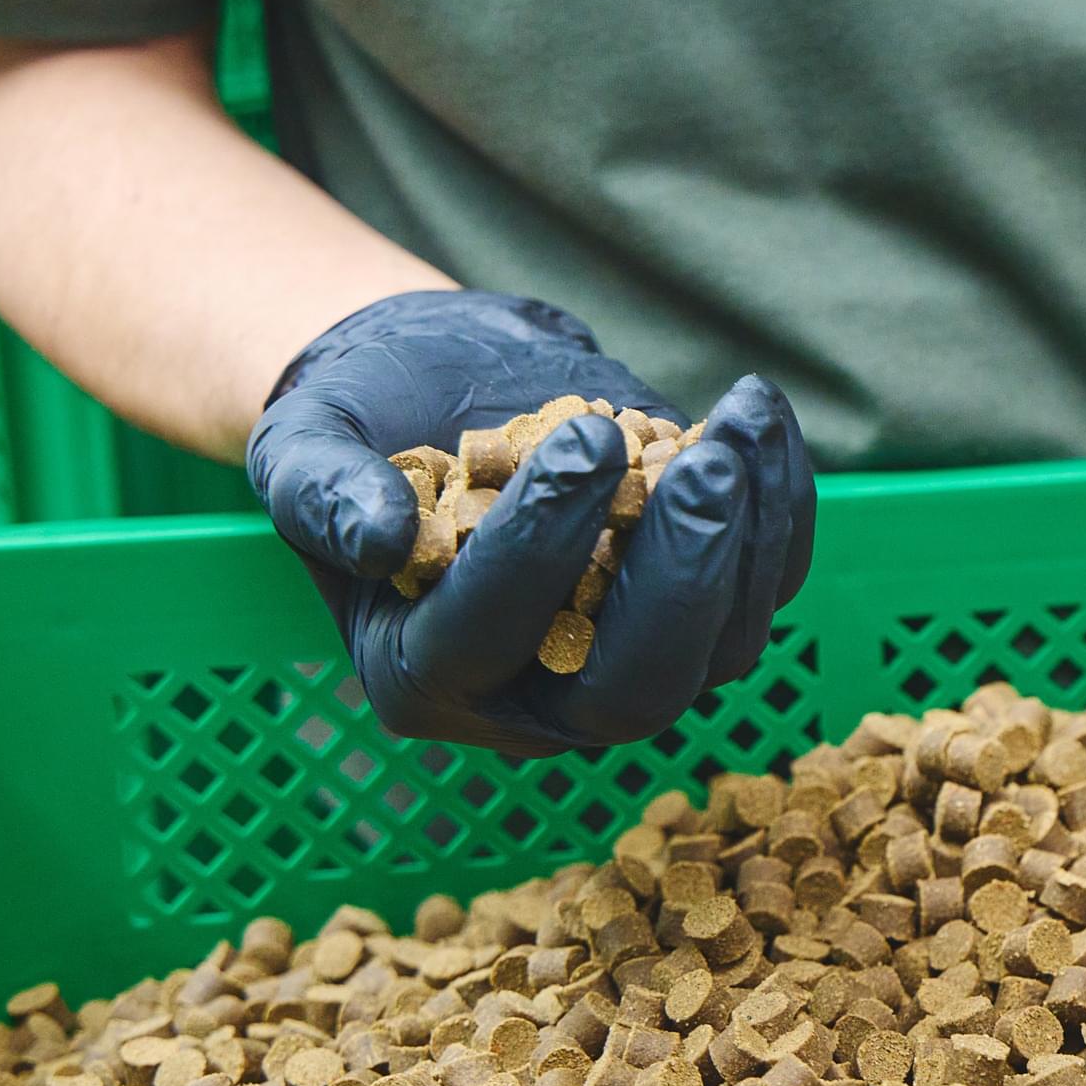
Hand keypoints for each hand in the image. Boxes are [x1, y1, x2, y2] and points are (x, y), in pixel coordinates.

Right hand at [246, 291, 814, 755]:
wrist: (442, 387)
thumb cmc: (362, 423)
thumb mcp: (303, 441)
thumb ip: (322, 491)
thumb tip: (375, 538)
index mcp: (423, 674)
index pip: (489, 642)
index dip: (540, 551)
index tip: (582, 440)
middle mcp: (535, 698)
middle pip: (634, 687)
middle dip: (683, 579)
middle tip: (708, 468)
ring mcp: (632, 662)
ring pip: (723, 645)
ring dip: (750, 534)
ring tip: (740, 421)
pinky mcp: (702, 611)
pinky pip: (766, 582)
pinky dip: (782, 505)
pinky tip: (761, 421)